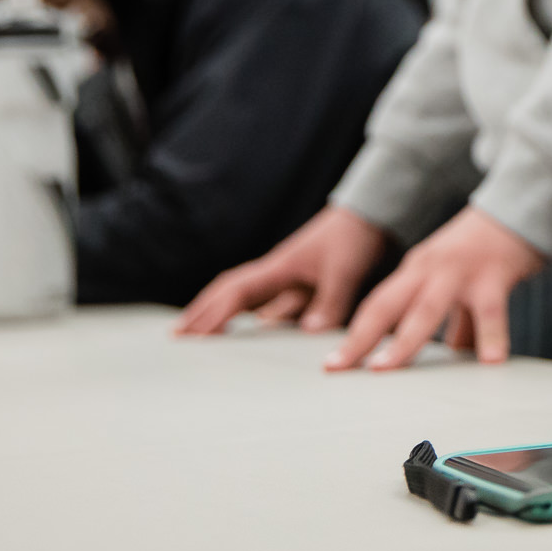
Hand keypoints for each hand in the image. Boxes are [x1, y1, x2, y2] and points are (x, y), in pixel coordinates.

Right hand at [175, 203, 386, 336]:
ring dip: (225, 315)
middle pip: (230, 294)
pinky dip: (258, 318)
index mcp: (279, 268)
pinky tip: (253, 332)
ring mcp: (289, 279)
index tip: (190, 335)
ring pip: (249, 300)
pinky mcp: (305, 283)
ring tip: (202, 336)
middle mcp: (278, 274)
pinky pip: (273, 305)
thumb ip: (330, 301)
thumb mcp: (345, 269)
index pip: (235, 293)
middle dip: (202, 312)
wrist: (373, 214)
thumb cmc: (354, 236)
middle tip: (177, 335)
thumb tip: (310, 334)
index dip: (212, 314)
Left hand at [326, 206, 545, 371]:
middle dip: (361, 337)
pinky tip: (491, 361)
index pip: (376, 305)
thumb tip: (455, 354)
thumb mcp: (457, 280)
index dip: (354, 336)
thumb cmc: (485, 249)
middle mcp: (429, 269)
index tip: (334, 365)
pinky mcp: (494, 274)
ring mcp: (459, 271)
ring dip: (405, 339)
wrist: (519, 206)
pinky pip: (490, 311)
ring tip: (389, 366)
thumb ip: (454, 318)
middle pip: (386, 305)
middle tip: (341, 366)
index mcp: (415, 270)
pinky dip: (490, 337)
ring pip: (427, 309)